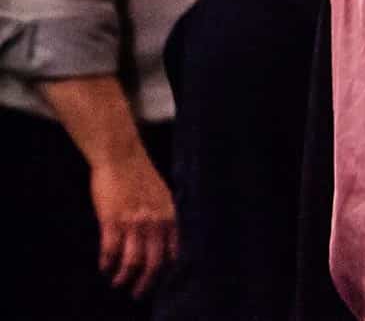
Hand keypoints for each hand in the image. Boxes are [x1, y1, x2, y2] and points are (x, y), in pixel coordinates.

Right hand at [89, 148, 176, 297]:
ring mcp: (133, 222)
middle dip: (146, 282)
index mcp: (170, 216)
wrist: (121, 157)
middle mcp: (155, 222)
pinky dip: (107, 263)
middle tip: (138, 293)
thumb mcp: (163, 195)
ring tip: (118, 283)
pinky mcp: (112, 221)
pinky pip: (110, 251)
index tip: (160, 280)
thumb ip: (165, 216)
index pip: (173, 251)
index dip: (166, 269)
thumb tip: (165, 239)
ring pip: (131, 262)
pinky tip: (104, 268)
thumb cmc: (141, 175)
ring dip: (124, 277)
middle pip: (153, 263)